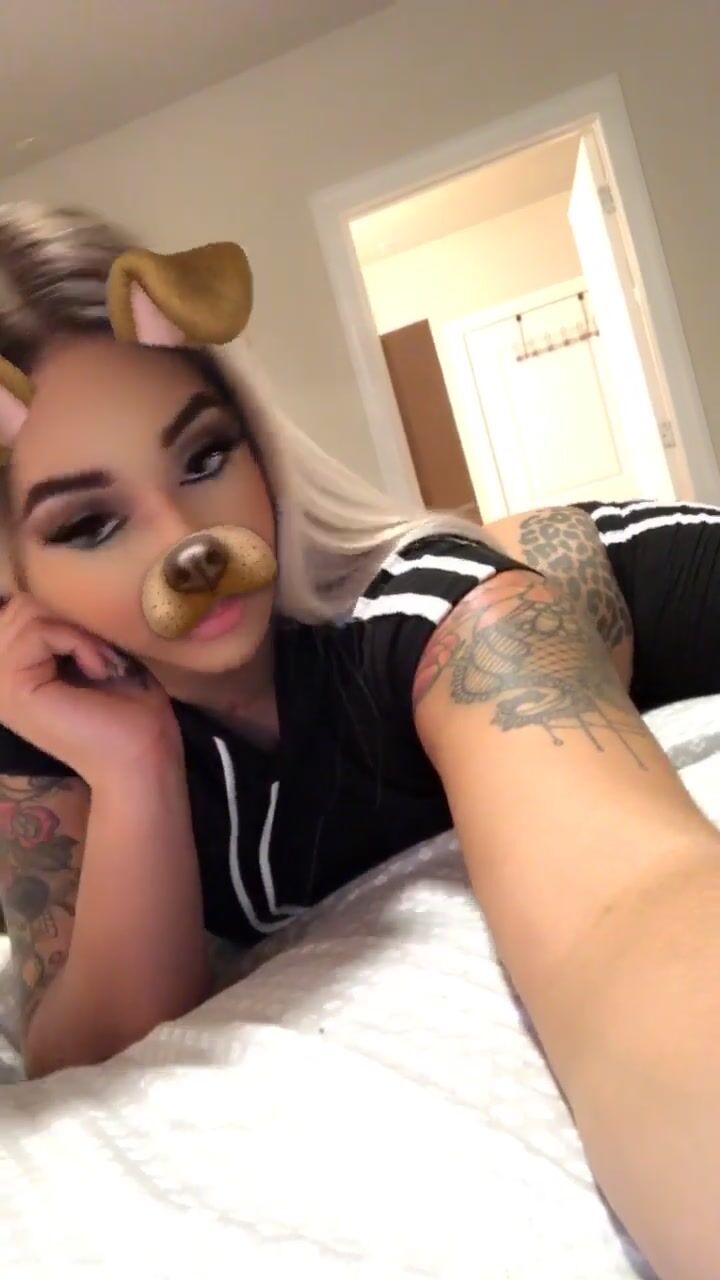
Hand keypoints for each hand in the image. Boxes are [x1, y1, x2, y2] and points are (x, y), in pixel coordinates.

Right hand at [0, 594, 180, 784]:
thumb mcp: (93, 652)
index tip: (99, 650)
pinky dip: (79, 642)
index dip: (66, 613)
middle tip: (102, 657)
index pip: (21, 605)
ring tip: (100, 665)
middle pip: (21, 602)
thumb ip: (65, 625)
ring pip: (28, 611)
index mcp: (13, 669)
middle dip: (71, 619)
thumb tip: (55, 586)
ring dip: (78, 632)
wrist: (143, 755)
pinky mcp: (12, 688)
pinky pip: (38, 630)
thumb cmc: (129, 709)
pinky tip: (97, 671)